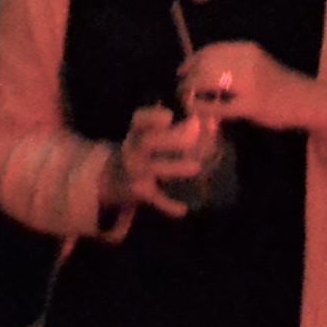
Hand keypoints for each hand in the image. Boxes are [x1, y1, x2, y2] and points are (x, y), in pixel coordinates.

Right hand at [108, 105, 202, 219]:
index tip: (170, 116)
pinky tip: (183, 210)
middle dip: (173, 139)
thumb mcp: (152, 135)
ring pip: (153, 168)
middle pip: (149, 142)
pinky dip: (168, 206)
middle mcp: (134, 150)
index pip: (140, 120)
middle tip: (196, 136)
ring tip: (196, 167)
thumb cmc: (143, 150)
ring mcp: (136, 171)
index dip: (153, 117)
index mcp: (138, 133)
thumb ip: (182, 127)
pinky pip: (154, 199)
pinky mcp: (140, 192)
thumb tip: (212, 120)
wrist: (114, 178)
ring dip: (175, 167)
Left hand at [180, 41, 326, 143]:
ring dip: (191, 93)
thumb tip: (200, 69)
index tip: (182, 72)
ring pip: (207, 83)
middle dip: (187, 79)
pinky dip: (204, 109)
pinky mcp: (252, 105)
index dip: (191, 61)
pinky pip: (218, 106)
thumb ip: (233, 64)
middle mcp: (247, 62)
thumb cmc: (280, 84)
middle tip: (181, 91)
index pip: (209, 51)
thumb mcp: (256, 64)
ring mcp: (250, 84)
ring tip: (187, 102)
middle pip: (204, 66)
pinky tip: (199, 113)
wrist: (308, 100)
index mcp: (247, 50)